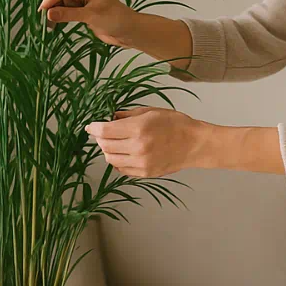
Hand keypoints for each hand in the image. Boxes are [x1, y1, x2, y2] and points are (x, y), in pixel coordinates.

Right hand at [38, 0, 135, 47]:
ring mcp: (84, 4)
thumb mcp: (91, 16)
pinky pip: (68, 13)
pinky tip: (54, 26)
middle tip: (42, 18)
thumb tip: (50, 14)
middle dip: (51, 5)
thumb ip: (69, 14)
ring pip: (64, 5)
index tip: (43, 9)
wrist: (130, 31)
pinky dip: (61, 18)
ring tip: (47, 25)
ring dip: (55, 13)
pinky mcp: (85, 14)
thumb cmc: (116, 19)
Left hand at [85, 107, 207, 177]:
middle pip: (105, 146)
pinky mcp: (145, 173)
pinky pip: (121, 169)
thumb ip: (128, 115)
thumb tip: (110, 117)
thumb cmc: (175, 124)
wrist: (194, 144)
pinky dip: (118, 161)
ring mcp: (141, 163)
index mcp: (138, 129)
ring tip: (113, 143)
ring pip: (111, 159)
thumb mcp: (151, 112)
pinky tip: (124, 153)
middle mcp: (138, 147)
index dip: (94, 127)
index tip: (90, 126)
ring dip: (107, 150)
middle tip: (102, 132)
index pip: (105, 130)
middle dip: (100, 138)